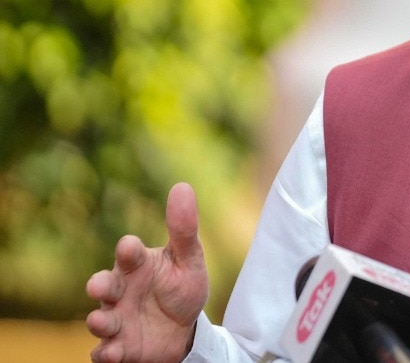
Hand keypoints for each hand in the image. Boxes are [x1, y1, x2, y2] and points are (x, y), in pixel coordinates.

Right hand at [86, 182, 209, 362]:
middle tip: (98, 286)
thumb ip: (183, 228)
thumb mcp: (189, 259)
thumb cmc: (181, 287)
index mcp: (137, 265)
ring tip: (101, 321)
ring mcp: (117, 319)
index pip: (129, 253)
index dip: (128, 250)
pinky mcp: (119, 346)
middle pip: (104, 285)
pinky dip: (106, 353)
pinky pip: (106, 351)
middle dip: (99, 285)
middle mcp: (121, 291)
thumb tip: (182, 186)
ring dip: (98, 321)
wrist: (185, 330)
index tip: (129, 247)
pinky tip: (111, 352)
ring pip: (100, 320)